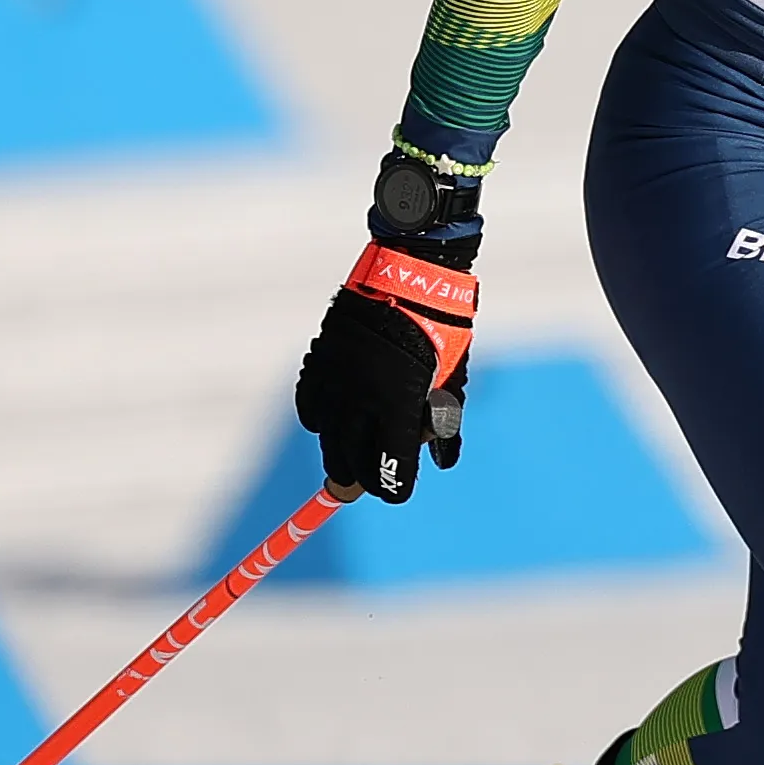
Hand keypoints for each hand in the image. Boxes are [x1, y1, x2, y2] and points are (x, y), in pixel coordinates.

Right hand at [299, 227, 478, 500]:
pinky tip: (332, 425)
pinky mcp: (318, 365)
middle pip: (351, 466)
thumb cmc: (441, 330)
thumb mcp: (454, 379)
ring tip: (347, 463)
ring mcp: (335, 383)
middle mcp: (360, 400)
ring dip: (338, 456)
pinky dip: (320, 422)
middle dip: (361, 480)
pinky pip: (310, 409)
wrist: (407, 275)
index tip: (396, 489)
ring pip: (327, 442)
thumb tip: (442, 463)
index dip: (394, 487)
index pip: (389, 472)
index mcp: (398, 408)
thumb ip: (445, 423)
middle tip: (364, 485)